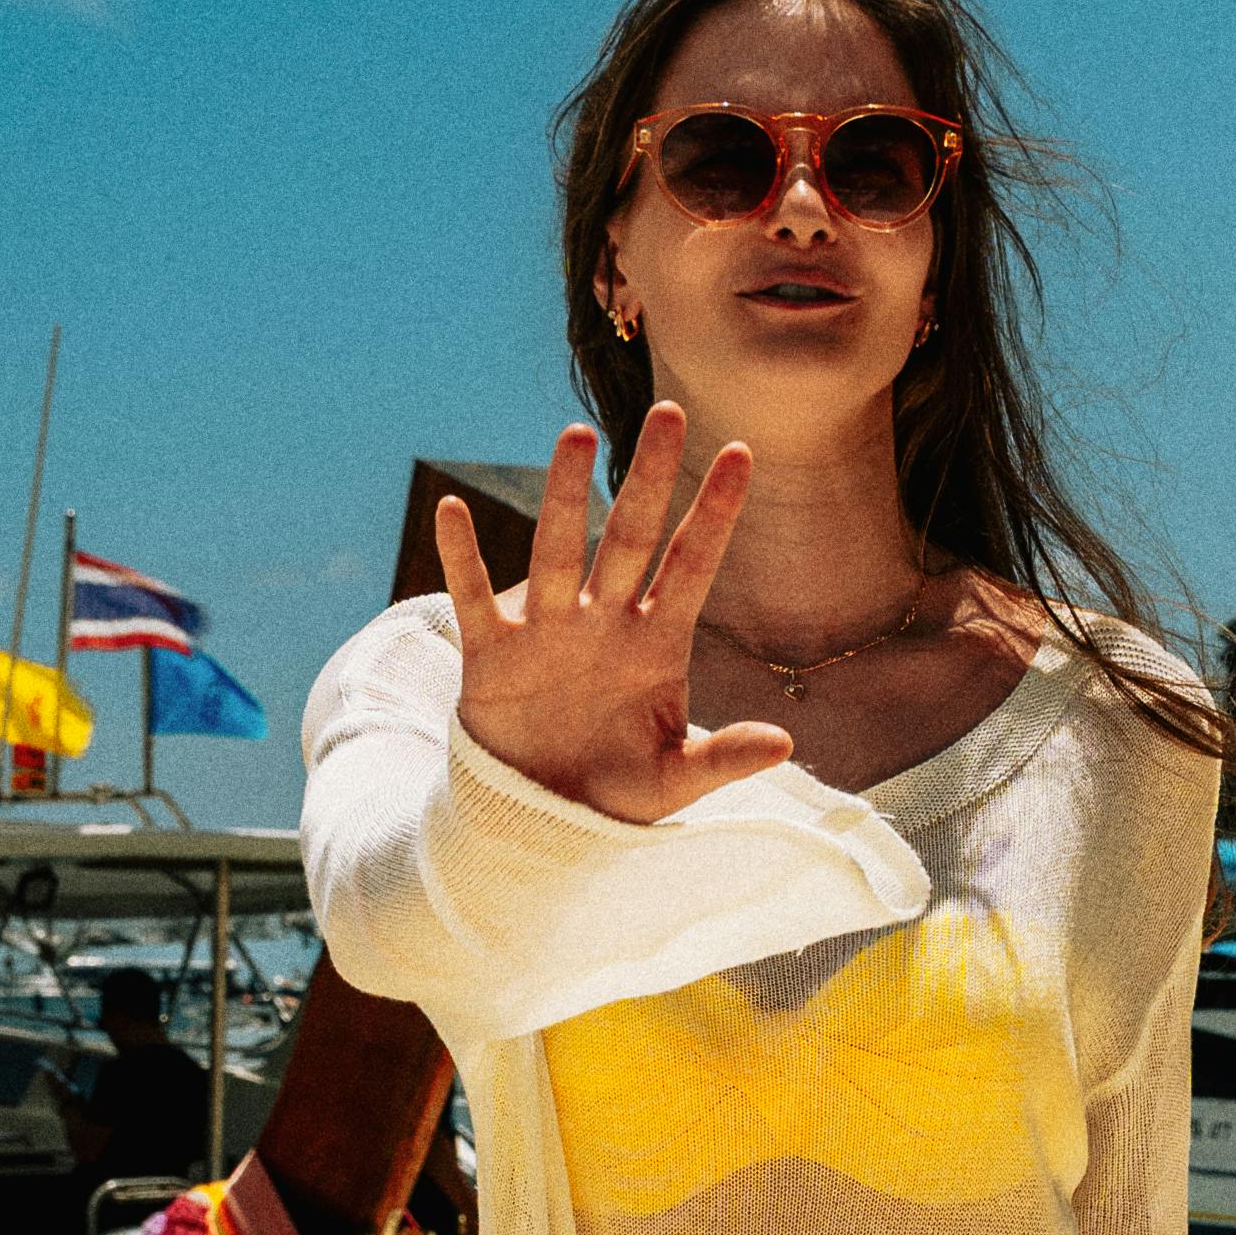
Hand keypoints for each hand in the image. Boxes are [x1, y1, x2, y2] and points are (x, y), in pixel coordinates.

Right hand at [437, 415, 796, 828]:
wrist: (539, 822)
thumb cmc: (615, 794)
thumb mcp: (674, 782)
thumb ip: (723, 758)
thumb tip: (785, 742)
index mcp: (656, 645)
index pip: (692, 565)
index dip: (715, 513)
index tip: (743, 454)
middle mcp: (604, 622)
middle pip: (630, 537)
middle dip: (649, 478)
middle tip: (668, 412)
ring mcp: (547, 631)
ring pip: (558, 550)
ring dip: (566, 496)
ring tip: (577, 434)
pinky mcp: (492, 653)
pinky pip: (473, 596)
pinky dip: (462, 558)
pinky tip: (450, 510)